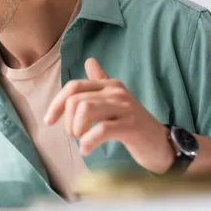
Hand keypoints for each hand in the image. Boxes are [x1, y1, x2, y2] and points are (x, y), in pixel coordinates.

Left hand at [44, 58, 174, 173]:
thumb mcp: (115, 100)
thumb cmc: (133, 124)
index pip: (74, 87)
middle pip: (75, 100)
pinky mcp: (130, 126)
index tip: (49, 121)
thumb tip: (90, 60)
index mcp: (109, 85)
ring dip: (76, 129)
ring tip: (82, 140)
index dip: (56, 103)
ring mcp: (124, 108)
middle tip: (75, 135)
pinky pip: (101, 130)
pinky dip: (88, 142)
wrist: (161, 144)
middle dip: (67, 121)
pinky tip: (87, 150)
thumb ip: (101, 81)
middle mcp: (116, 92)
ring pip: (85, 110)